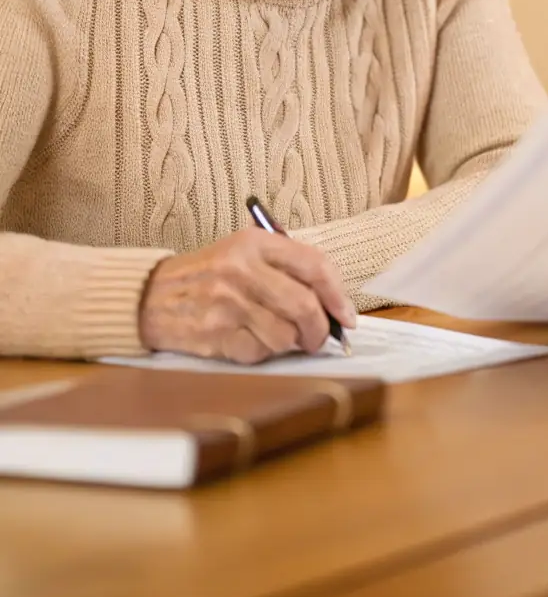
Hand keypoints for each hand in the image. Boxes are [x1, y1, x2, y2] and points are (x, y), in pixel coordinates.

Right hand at [138, 229, 356, 363]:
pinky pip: (258, 353)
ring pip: (285, 335)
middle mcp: (241, 269)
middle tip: (320, 338)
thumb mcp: (242, 251)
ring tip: (280, 337)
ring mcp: (227, 303)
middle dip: (320, 329)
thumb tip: (332, 301)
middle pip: (304, 305)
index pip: (314, 265)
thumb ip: (285, 266)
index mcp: (254, 243)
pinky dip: (262, 353)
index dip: (338, 294)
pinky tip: (250, 341)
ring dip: (290, 343)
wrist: (150, 296)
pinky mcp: (215, 334)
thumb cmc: (207, 275)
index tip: (346, 314)